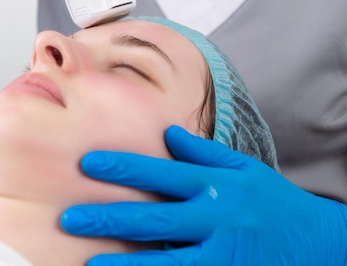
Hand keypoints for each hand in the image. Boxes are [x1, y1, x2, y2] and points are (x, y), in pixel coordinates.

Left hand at [61, 126, 346, 264]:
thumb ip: (203, 152)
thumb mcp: (243, 167)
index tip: (88, 163)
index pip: (160, 172)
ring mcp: (219, 254)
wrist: (316, 242)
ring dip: (124, 262)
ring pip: (164, 260)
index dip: (123, 167)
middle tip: (69, 217)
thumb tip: (168, 133)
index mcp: (215, 184)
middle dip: (108, 217)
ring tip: (89, 263)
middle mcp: (214, 217)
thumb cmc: (272, 201)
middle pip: (153, 217)